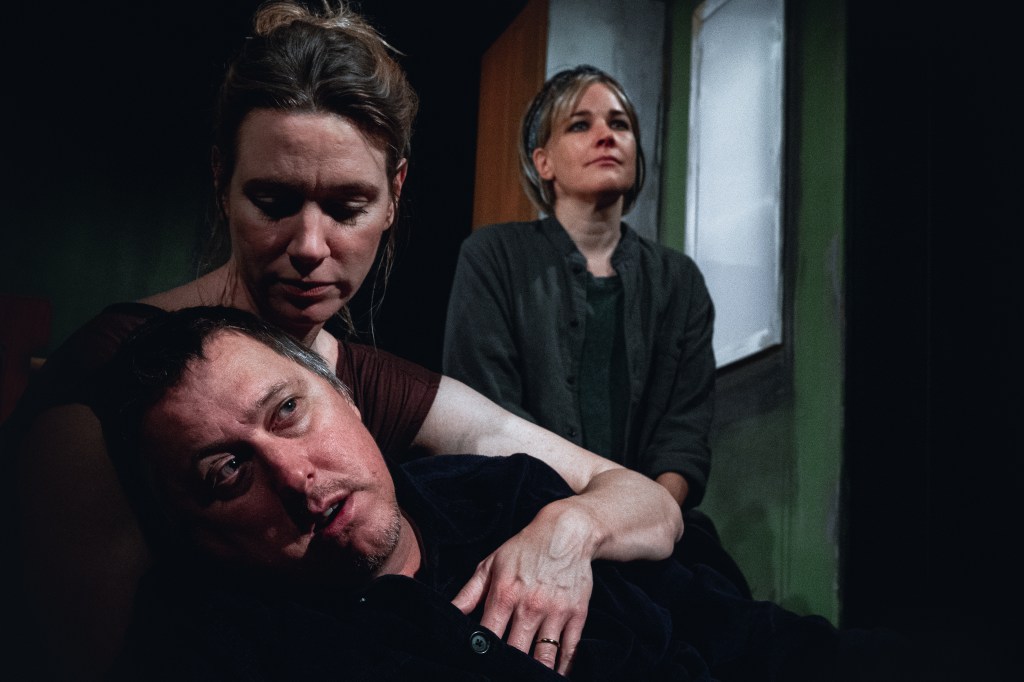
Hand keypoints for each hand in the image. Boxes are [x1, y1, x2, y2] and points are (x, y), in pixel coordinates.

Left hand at [451, 501, 594, 675]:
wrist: (566, 532)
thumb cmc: (525, 549)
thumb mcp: (491, 564)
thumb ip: (468, 593)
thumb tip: (447, 614)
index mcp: (504, 594)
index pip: (488, 636)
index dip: (482, 654)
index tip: (478, 666)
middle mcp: (530, 606)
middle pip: (516, 652)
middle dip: (507, 668)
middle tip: (502, 675)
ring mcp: (555, 611)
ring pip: (544, 656)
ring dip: (535, 672)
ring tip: (526, 677)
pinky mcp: (577, 614)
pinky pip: (569, 650)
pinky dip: (562, 667)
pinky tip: (553, 674)